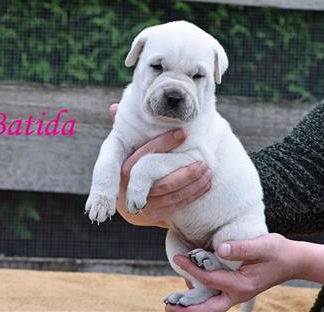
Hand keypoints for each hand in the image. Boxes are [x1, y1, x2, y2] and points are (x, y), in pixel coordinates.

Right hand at [109, 104, 211, 226]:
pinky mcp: (154, 214)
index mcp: (122, 167)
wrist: (133, 199)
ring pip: (172, 193)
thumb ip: (124, 127)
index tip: (184, 132)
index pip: (145, 154)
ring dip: (193, 182)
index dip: (164, 142)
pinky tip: (205, 183)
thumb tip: (115, 108)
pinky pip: (177, 204)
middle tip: (204, 161)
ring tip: (208, 170)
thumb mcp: (127, 146)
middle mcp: (129, 188)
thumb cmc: (134, 164)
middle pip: (160, 179)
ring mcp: (142, 204)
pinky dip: (193, 194)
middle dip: (185, 171)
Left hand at [166, 233, 323, 311]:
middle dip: (188, 308)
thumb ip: (241, 248)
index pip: (211, 279)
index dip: (192, 269)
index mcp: (242, 285)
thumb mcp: (262, 246)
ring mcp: (236, 293)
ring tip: (173, 300)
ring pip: (210, 305)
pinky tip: (190, 286)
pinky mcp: (235, 288)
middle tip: (168, 305)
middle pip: (208, 308)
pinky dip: (201, 295)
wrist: (292, 261)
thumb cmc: (278, 252)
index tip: (178, 259)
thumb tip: (219, 249)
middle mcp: (237, 294)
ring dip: (192, 303)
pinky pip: (215, 297)